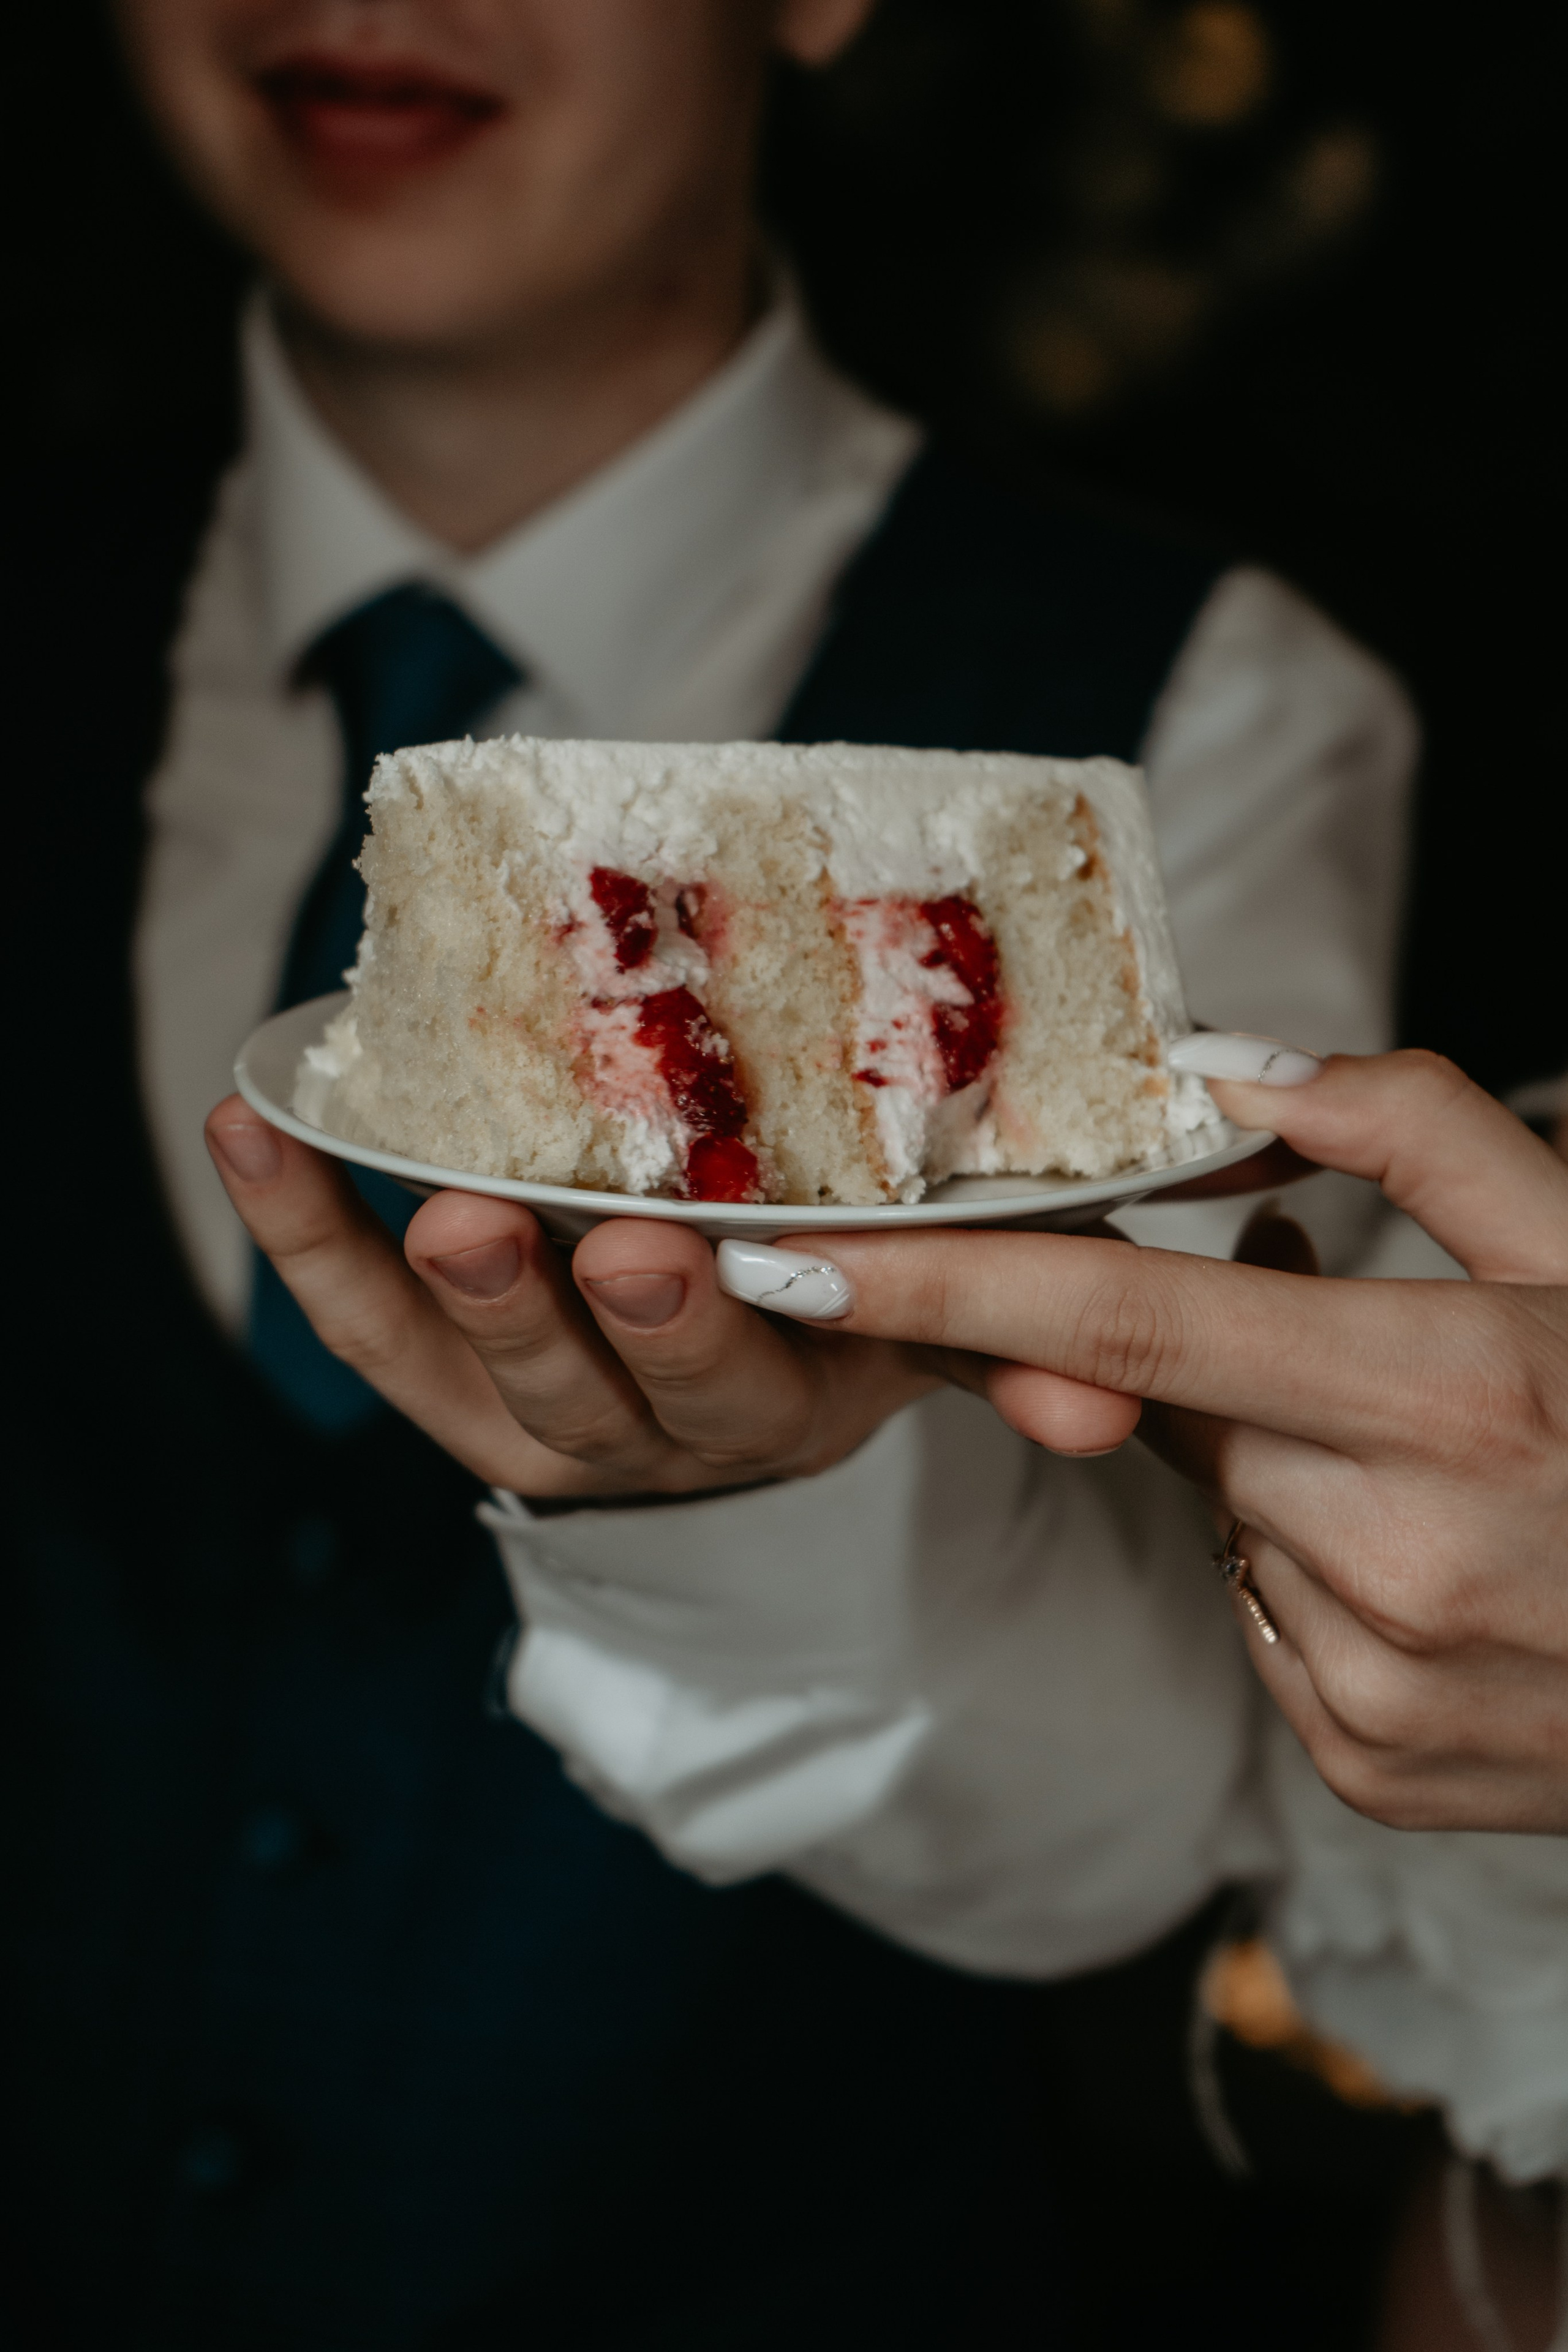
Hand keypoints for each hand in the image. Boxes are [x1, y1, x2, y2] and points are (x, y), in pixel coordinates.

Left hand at [205, 1098, 951, 1499]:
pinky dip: (300, 1234)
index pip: (744, 1387)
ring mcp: (529, 1418)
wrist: (735, 1369)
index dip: (704, 1331)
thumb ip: (1014, 1350)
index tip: (679, 1252)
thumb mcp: (939, 1330)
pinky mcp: (438, 1385)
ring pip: (463, 1373)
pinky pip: (357, 1325)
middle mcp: (642, 1437)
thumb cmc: (851, 1310)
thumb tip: (1111, 1407)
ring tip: (394, 1188)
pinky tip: (248, 1127)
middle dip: (558, 1313)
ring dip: (418, 1285)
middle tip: (517, 1226)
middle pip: (592, 1392)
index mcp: (774, 1410)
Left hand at [778, 1052, 1567, 1831]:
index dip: (932, 1290)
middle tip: (1347, 1342)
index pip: (1117, 1329)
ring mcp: (1372, 1685)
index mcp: (1444, 1400)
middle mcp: (1388, 1559)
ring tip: (1448, 1470)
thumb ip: (1414, 1134)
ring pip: (1230, 1522)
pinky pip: (1273, 1625)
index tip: (782, 1256)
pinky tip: (1453, 1564)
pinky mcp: (1364, 1766)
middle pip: (1178, 1420)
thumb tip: (1230, 1068)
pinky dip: (1323, 1571)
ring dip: (1291, 1469)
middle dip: (1218, 1368)